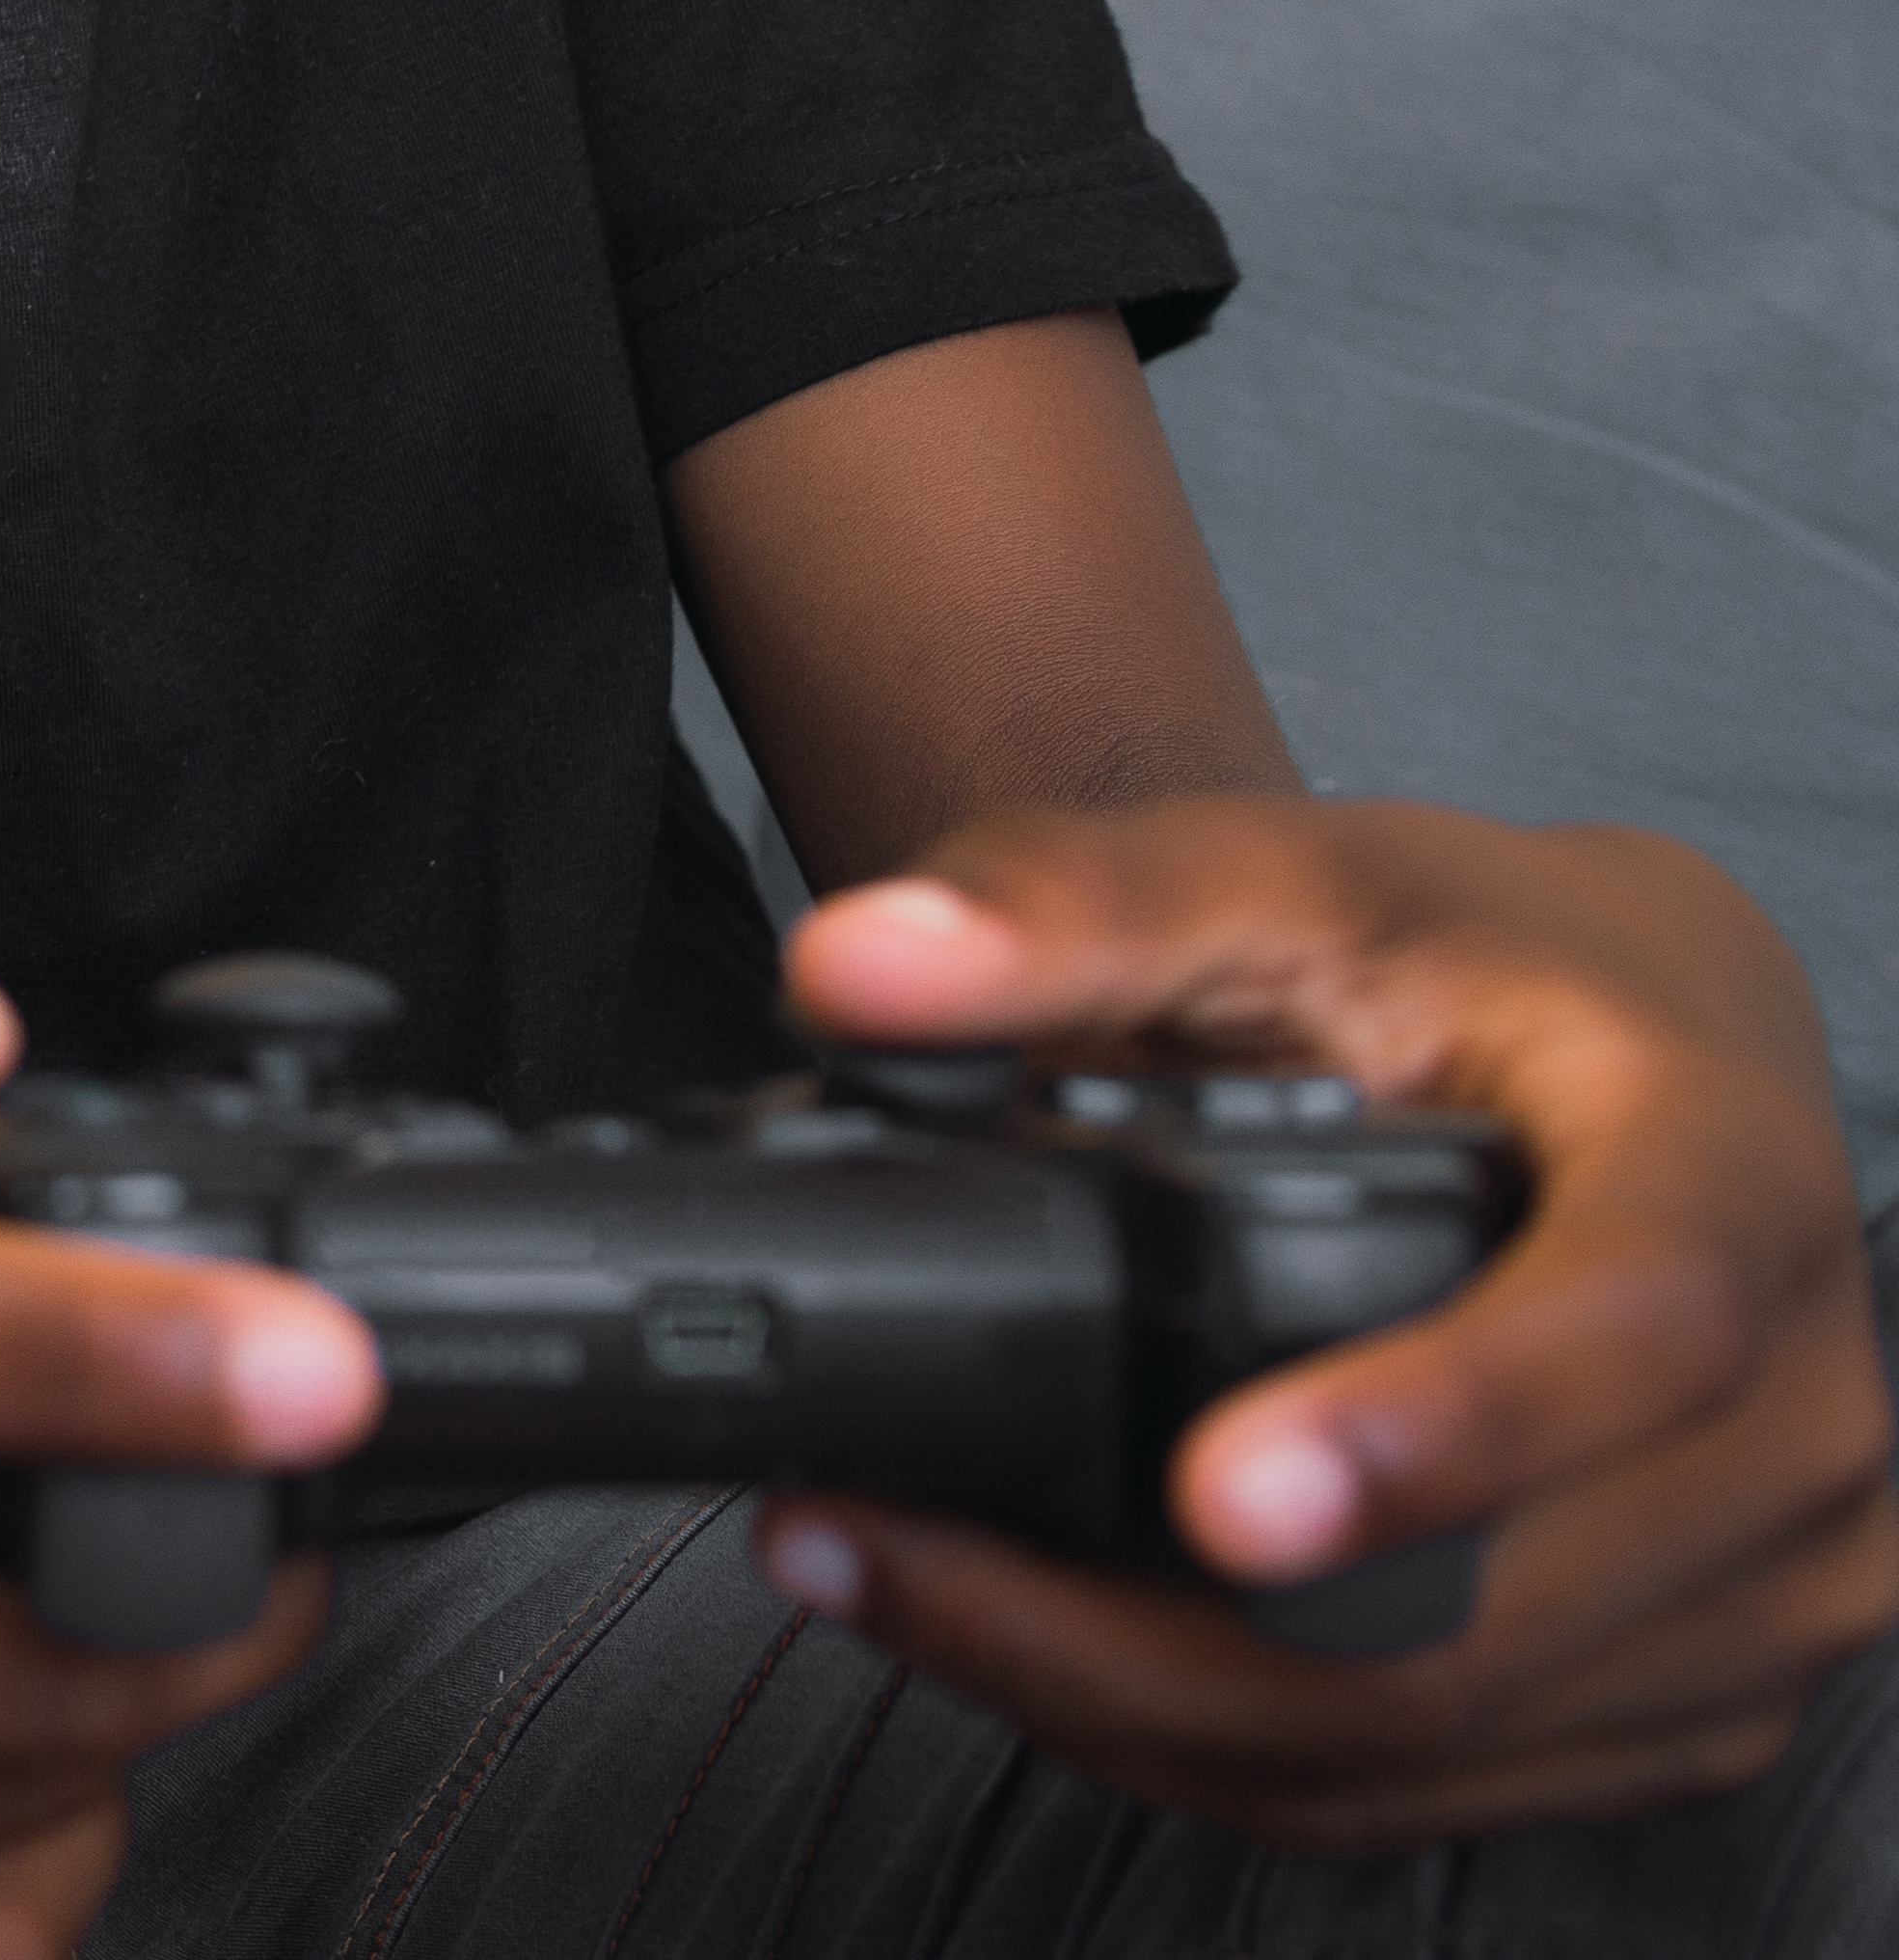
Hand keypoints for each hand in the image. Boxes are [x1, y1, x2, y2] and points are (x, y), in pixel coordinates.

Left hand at [764, 799, 1897, 1843]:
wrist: (1645, 1040)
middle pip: (1485, 1621)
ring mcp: (1766, 1585)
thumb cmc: (1500, 963)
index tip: (1215, 1497)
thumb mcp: (1301, 876)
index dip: (1429, 1432)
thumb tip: (866, 963)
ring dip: (1132, 1703)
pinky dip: (1210, 1746)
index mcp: (1737, 1191)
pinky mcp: (1691, 1692)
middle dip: (1134, 1623)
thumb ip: (1077, 903)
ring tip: (894, 1585)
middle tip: (865, 1543)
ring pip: (1431, 1743)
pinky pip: (1433, 1788)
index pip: (1631, 1335)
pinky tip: (1037, 1653)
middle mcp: (1799, 1419)